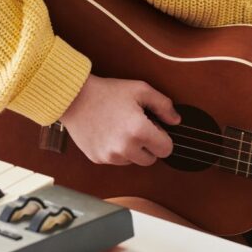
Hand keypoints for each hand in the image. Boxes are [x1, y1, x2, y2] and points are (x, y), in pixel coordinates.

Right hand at [59, 74, 180, 165]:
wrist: (75, 98)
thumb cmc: (108, 92)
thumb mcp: (140, 90)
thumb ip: (163, 105)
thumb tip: (176, 120)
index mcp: (139, 131)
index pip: (166, 149)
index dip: (163, 138)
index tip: (155, 128)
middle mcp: (125, 148)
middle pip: (151, 159)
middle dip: (148, 145)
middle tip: (137, 126)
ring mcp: (110, 156)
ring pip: (133, 161)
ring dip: (133, 149)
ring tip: (122, 127)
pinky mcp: (98, 159)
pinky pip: (116, 160)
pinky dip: (117, 150)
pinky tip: (110, 132)